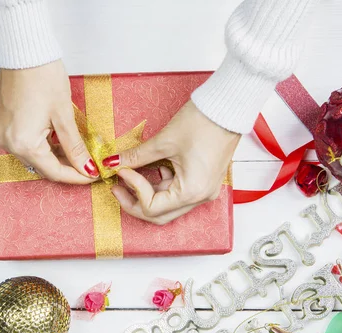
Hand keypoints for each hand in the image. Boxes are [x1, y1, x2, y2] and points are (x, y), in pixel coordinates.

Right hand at [0, 60, 97, 183]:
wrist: (24, 52)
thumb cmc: (42, 76)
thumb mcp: (64, 115)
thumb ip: (74, 147)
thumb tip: (86, 167)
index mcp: (23, 143)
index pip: (53, 172)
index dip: (76, 176)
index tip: (93, 175)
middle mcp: (8, 144)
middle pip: (43, 167)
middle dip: (67, 167)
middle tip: (89, 164)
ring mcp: (3, 135)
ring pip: (35, 157)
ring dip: (56, 157)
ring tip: (77, 152)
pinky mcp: (4, 127)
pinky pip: (26, 145)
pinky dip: (43, 146)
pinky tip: (59, 141)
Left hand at [106, 101, 239, 224]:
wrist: (227, 108)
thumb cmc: (203, 122)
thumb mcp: (163, 141)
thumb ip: (136, 157)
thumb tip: (114, 163)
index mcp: (191, 191)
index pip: (152, 207)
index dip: (133, 189)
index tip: (122, 171)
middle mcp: (200, 196)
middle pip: (160, 214)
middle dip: (135, 202)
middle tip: (117, 187)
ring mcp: (203, 190)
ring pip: (168, 205)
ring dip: (147, 194)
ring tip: (129, 176)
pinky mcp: (203, 181)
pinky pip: (177, 192)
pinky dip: (160, 185)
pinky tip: (151, 170)